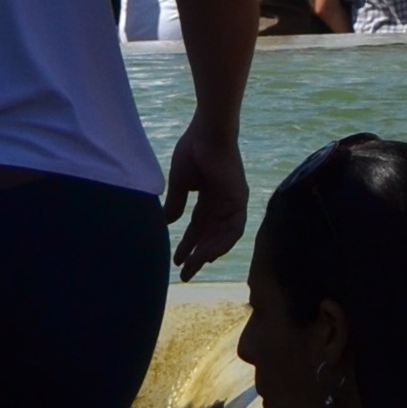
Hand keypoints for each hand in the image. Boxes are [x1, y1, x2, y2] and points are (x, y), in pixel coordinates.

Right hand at [164, 115, 247, 276]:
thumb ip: (176, 203)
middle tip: (184, 274)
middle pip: (211, 235)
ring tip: (192, 268)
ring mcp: (233, 200)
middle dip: (197, 255)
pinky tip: (208, 256)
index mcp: (209, 195)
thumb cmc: (193, 150)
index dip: (188, 244)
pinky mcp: (239, 198)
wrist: (207, 133)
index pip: (199, 226)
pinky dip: (222, 243)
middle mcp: (223, 201)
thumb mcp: (180, 183)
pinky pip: (234, 228)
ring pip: (223, 236)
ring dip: (208, 253)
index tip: (176, 261)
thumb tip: (167, 223)